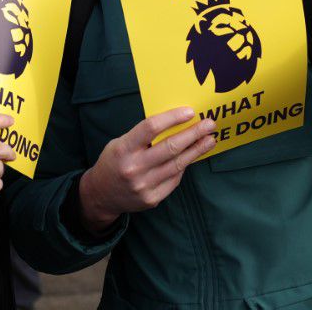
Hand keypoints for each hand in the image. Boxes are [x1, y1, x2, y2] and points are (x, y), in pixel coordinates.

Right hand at [78, 108, 216, 233]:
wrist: (101, 195)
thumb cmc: (114, 162)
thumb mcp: (120, 143)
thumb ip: (143, 136)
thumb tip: (175, 123)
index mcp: (124, 148)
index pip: (150, 128)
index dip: (172, 118)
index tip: (190, 111)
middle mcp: (134, 168)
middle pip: (170, 147)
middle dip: (194, 134)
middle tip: (210, 124)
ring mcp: (144, 186)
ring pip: (178, 165)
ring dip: (197, 150)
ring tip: (210, 140)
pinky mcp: (152, 199)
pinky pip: (174, 180)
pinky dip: (184, 166)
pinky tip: (192, 157)